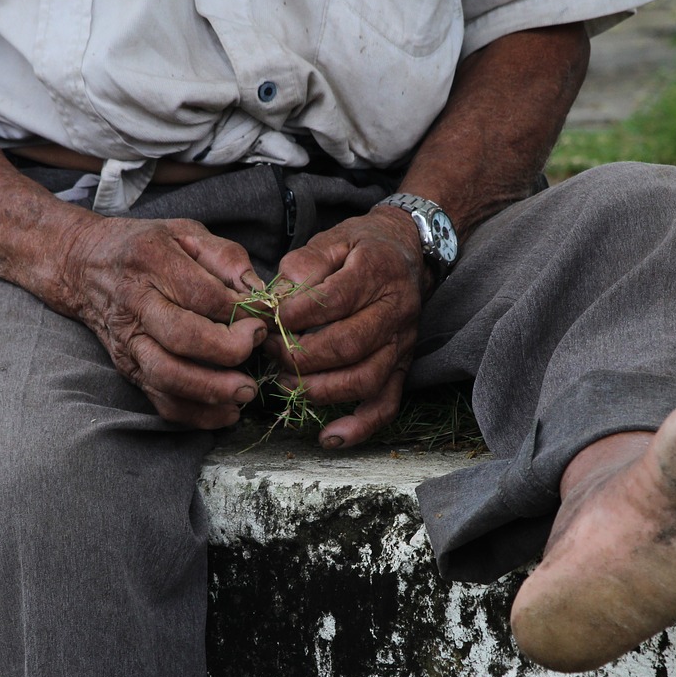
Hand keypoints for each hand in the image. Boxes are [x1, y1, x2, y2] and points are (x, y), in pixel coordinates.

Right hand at [39, 216, 267, 428]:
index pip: (201, 294)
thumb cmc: (145, 247)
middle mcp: (135, 304)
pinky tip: (227, 412)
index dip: (239, 310)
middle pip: (182, 337)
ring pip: (167, 375)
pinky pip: (160, 400)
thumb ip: (226, 258)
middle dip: (227, 350)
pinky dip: (196, 414)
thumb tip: (258, 294)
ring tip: (246, 390)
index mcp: (151, 261)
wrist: (83, 265)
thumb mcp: (186, 232)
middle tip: (254, 347)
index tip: (262, 316)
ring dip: (212, 390)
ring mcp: (128, 341)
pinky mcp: (128, 368)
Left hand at [268, 207, 429, 447]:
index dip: (296, 316)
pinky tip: (329, 438)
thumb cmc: (361, 246)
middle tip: (270, 354)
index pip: (336, 300)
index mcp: (376, 273)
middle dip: (301, 356)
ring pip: (364, 379)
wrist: (408, 251)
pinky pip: (386, 405)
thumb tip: (278, 297)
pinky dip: (359, 427)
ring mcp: (401, 345)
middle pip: (348, 345)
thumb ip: (304, 263)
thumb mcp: (332, 238)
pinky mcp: (401, 368)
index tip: (267, 321)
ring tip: (286, 384)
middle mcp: (395, 312)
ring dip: (320, 390)